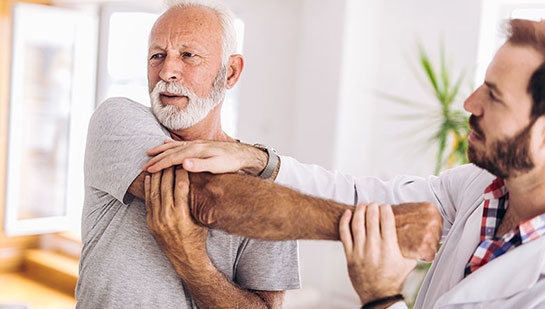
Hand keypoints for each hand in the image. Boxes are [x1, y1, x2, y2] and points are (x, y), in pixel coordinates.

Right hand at [142, 140, 266, 174]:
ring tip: (149, 153)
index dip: (159, 164)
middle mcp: (194, 145)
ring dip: (161, 150)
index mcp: (196, 151)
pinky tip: (166, 144)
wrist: (243, 154)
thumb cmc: (231, 162)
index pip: (173, 158)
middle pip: (171, 151)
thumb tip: (184, 164)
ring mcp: (197, 144)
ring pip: (174, 146)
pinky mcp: (200, 145)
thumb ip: (200, 165)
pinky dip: (171, 145)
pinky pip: (181, 144)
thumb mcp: (217, 166)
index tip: (148, 170)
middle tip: (143, 165)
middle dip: (156, 158)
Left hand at [144, 166, 208, 274]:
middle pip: (166, 186)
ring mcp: (157, 220)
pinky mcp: (150, 223)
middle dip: (168, 170)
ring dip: (156, 176)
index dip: (181, 172)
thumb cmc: (198, 237)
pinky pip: (148, 202)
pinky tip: (149, 178)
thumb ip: (197, 202)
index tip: (183, 162)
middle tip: (170, 159)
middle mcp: (167, 216)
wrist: (185, 258)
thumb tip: (203, 182)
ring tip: (159, 164)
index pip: (181, 186)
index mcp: (182, 214)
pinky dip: (148, 188)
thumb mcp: (201, 219)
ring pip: (154, 192)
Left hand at [339, 202, 415, 304]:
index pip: (386, 221)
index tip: (386, 206)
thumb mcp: (408, 264)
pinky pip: (344, 235)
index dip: (385, 210)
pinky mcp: (350, 255)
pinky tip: (347, 213)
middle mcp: (374, 248)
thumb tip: (426, 239)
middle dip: (373, 208)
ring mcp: (360, 251)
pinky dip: (344, 222)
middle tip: (375, 204)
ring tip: (363, 205)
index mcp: (389, 248)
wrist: (380, 297)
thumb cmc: (394, 281)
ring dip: (360, 211)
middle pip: (371, 219)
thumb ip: (414, 250)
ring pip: (357, 224)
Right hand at [392, 202, 441, 261]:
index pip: (438, 225)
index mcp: (431, 209)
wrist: (378, 227)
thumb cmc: (392, 220)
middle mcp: (433, 220)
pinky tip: (411, 249)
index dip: (426, 231)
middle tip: (411, 237)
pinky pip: (430, 256)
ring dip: (423, 248)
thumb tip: (434, 223)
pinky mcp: (423, 246)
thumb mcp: (411, 210)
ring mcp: (429, 233)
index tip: (415, 231)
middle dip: (426, 240)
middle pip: (437, 236)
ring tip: (409, 242)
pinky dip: (421, 256)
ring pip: (434, 247)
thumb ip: (423, 215)